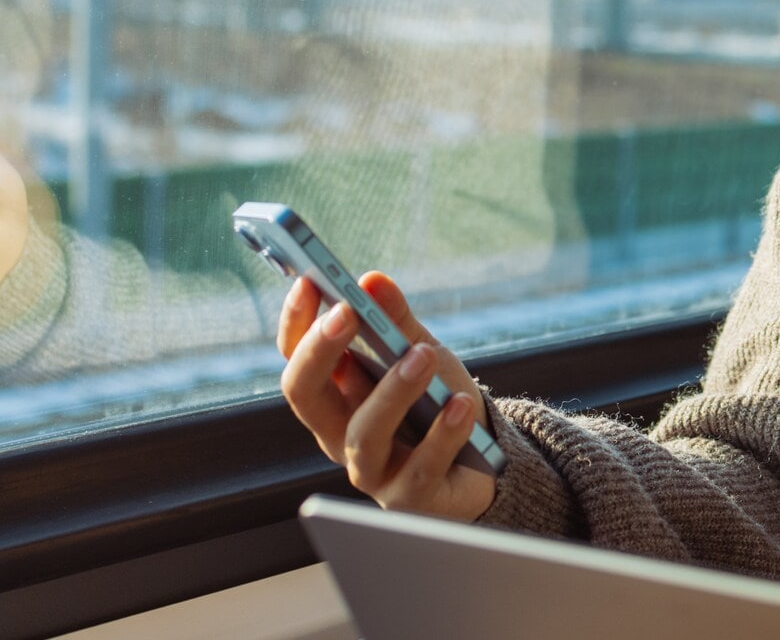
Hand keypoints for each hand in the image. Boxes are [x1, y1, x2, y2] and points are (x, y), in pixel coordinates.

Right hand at [278, 271, 495, 522]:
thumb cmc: (437, 404)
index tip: (309, 282)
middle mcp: (339, 434)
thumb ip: (397, 322)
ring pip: (363, 434)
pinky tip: (462, 405)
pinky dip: (443, 434)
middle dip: (320, 351)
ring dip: (392, 391)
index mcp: (334, 395)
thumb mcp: (421, 353)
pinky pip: (420, 468)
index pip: (296, 358)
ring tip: (423, 356)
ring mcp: (370, 471)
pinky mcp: (409, 499)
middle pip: (305, 396)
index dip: (296, 322)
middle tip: (347, 312)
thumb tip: (371, 280)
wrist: (483, 463)